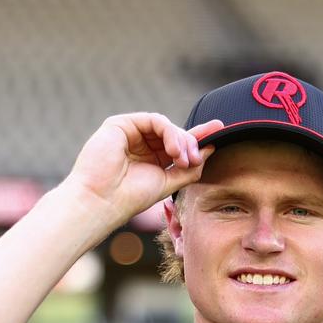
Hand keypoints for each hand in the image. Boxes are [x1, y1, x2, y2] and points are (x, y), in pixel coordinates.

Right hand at [64, 113, 223, 224]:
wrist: (103, 201)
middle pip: (176, 133)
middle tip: (196, 160)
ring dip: (182, 140)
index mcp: (152, 158)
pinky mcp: (121, 124)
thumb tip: (210, 150)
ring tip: (183, 159)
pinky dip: (170, 133)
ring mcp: (131, 133)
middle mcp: (142, 144)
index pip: (179, 143)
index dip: (199, 136)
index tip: (220, 129)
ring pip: (167, 126)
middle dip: (191, 144)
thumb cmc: (130, 197)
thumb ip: (189, 168)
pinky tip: (173, 151)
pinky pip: (155, 120)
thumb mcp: (168, 183)